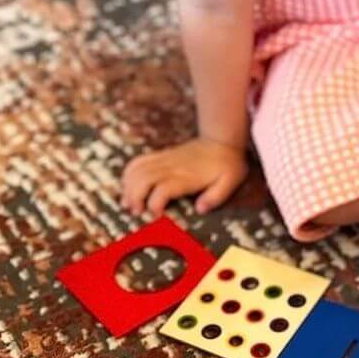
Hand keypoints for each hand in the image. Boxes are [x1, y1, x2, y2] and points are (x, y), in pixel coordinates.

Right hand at [121, 137, 248, 217]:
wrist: (222, 140)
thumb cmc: (227, 165)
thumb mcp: (230, 181)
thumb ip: (216, 197)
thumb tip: (200, 210)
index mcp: (187, 176)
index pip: (163, 190)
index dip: (155, 205)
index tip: (157, 217)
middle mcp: (171, 167)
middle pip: (142, 180)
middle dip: (134, 198)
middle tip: (136, 213)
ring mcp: (164, 159)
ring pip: (136, 170)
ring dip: (128, 188)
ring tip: (130, 204)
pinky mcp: (160, 155)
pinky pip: (137, 162)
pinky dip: (128, 175)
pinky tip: (129, 188)